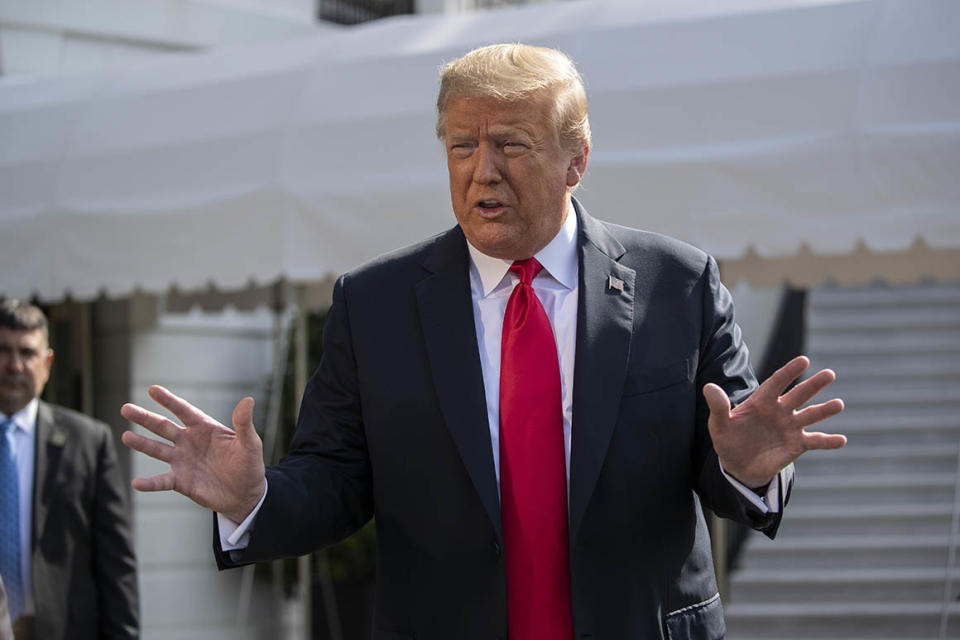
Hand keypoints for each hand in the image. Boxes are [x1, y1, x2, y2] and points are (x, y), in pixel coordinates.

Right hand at [120, 385, 266, 522]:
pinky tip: (136, 483)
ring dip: (141, 444)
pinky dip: (149, 483)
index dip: (169, 401)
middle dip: (145, 418)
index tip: (153, 389)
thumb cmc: (249, 466)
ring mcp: (183, 461)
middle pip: (164, 427)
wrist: (245, 495)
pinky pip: (162, 481)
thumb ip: (244, 423)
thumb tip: (249, 400)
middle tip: (125, 408)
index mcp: (205, 429)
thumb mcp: (250, 444)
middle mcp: (189, 442)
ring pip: (157, 450)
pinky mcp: (181, 481)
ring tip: (125, 436)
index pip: (184, 411)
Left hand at [704, 355, 845, 488]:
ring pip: (811, 415)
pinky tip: (842, 440)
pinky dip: (828, 441)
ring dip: (825, 410)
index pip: (777, 382)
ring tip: (838, 404)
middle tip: (830, 374)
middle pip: (798, 395)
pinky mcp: (797, 444)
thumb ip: (718, 406)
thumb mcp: (719, 424)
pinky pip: (816, 441)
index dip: (789, 372)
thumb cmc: (728, 439)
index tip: (804, 360)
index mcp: (762, 401)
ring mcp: (790, 427)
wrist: (738, 464)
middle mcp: (780, 410)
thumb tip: (708, 387)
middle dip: (814, 385)